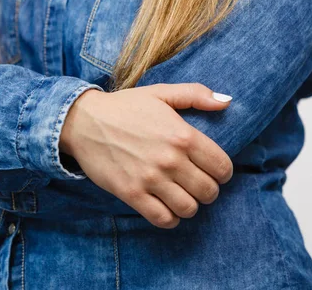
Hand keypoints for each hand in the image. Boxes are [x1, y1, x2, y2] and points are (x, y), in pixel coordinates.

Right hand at [60, 83, 233, 228]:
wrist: (84, 121)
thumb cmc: (125, 107)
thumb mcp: (161, 92)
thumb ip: (196, 95)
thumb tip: (227, 103)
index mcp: (182, 135)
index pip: (222, 167)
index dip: (222, 172)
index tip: (213, 171)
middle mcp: (170, 159)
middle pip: (209, 192)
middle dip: (207, 190)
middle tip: (196, 184)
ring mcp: (150, 179)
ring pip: (188, 209)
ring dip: (188, 205)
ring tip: (180, 196)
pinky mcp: (131, 193)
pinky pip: (163, 219)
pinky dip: (169, 218)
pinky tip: (166, 207)